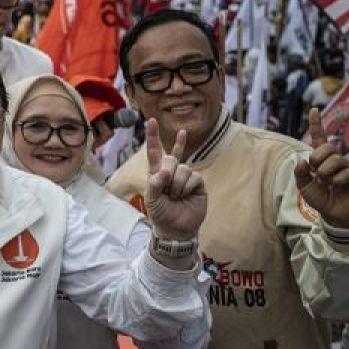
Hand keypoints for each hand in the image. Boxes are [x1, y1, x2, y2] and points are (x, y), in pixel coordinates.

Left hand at [143, 118, 206, 241]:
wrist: (177, 229)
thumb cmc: (161, 213)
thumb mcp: (152, 199)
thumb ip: (155, 183)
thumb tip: (165, 170)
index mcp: (157, 172)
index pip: (154, 151)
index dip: (153, 136)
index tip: (151, 120)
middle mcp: (172, 171)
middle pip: (171, 158)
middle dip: (168, 172)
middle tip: (167, 190)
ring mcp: (185, 176)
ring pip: (183, 169)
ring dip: (177, 185)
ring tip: (175, 197)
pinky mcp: (198, 183)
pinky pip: (193, 177)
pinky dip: (187, 188)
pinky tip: (185, 196)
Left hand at [296, 108, 348, 229]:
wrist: (334, 216)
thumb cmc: (321, 199)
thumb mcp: (304, 187)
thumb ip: (300, 174)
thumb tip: (303, 161)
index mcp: (322, 160)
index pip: (320, 139)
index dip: (316, 125)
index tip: (314, 110)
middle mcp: (336, 161)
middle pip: (329, 147)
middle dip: (318, 156)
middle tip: (315, 170)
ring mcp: (348, 169)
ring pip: (338, 159)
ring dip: (326, 170)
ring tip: (325, 181)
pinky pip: (348, 172)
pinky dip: (338, 179)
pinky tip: (336, 185)